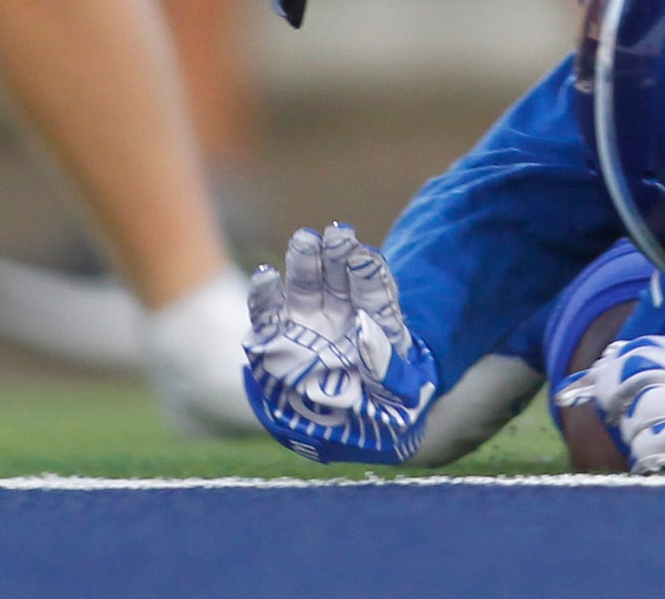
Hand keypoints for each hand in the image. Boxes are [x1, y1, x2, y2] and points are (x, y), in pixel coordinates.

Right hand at [244, 224, 437, 464]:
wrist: (342, 434)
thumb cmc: (383, 416)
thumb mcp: (400, 398)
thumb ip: (389, 368)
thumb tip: (365, 330)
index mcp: (379, 327)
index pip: (376, 294)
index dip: (369, 275)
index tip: (364, 255)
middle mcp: (344, 319)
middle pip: (341, 280)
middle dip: (338, 255)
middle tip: (337, 231)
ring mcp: (310, 328)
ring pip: (307, 288)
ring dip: (305, 263)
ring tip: (304, 238)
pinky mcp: (278, 343)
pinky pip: (269, 316)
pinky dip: (265, 297)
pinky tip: (265, 276)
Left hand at [555, 335, 664, 477]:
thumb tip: (624, 361)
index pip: (649, 347)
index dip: (615, 364)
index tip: (599, 379)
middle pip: (636, 372)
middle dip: (613, 392)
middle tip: (612, 411)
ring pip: (640, 411)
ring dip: (633, 431)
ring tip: (646, 442)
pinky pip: (653, 445)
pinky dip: (645, 457)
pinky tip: (657, 461)